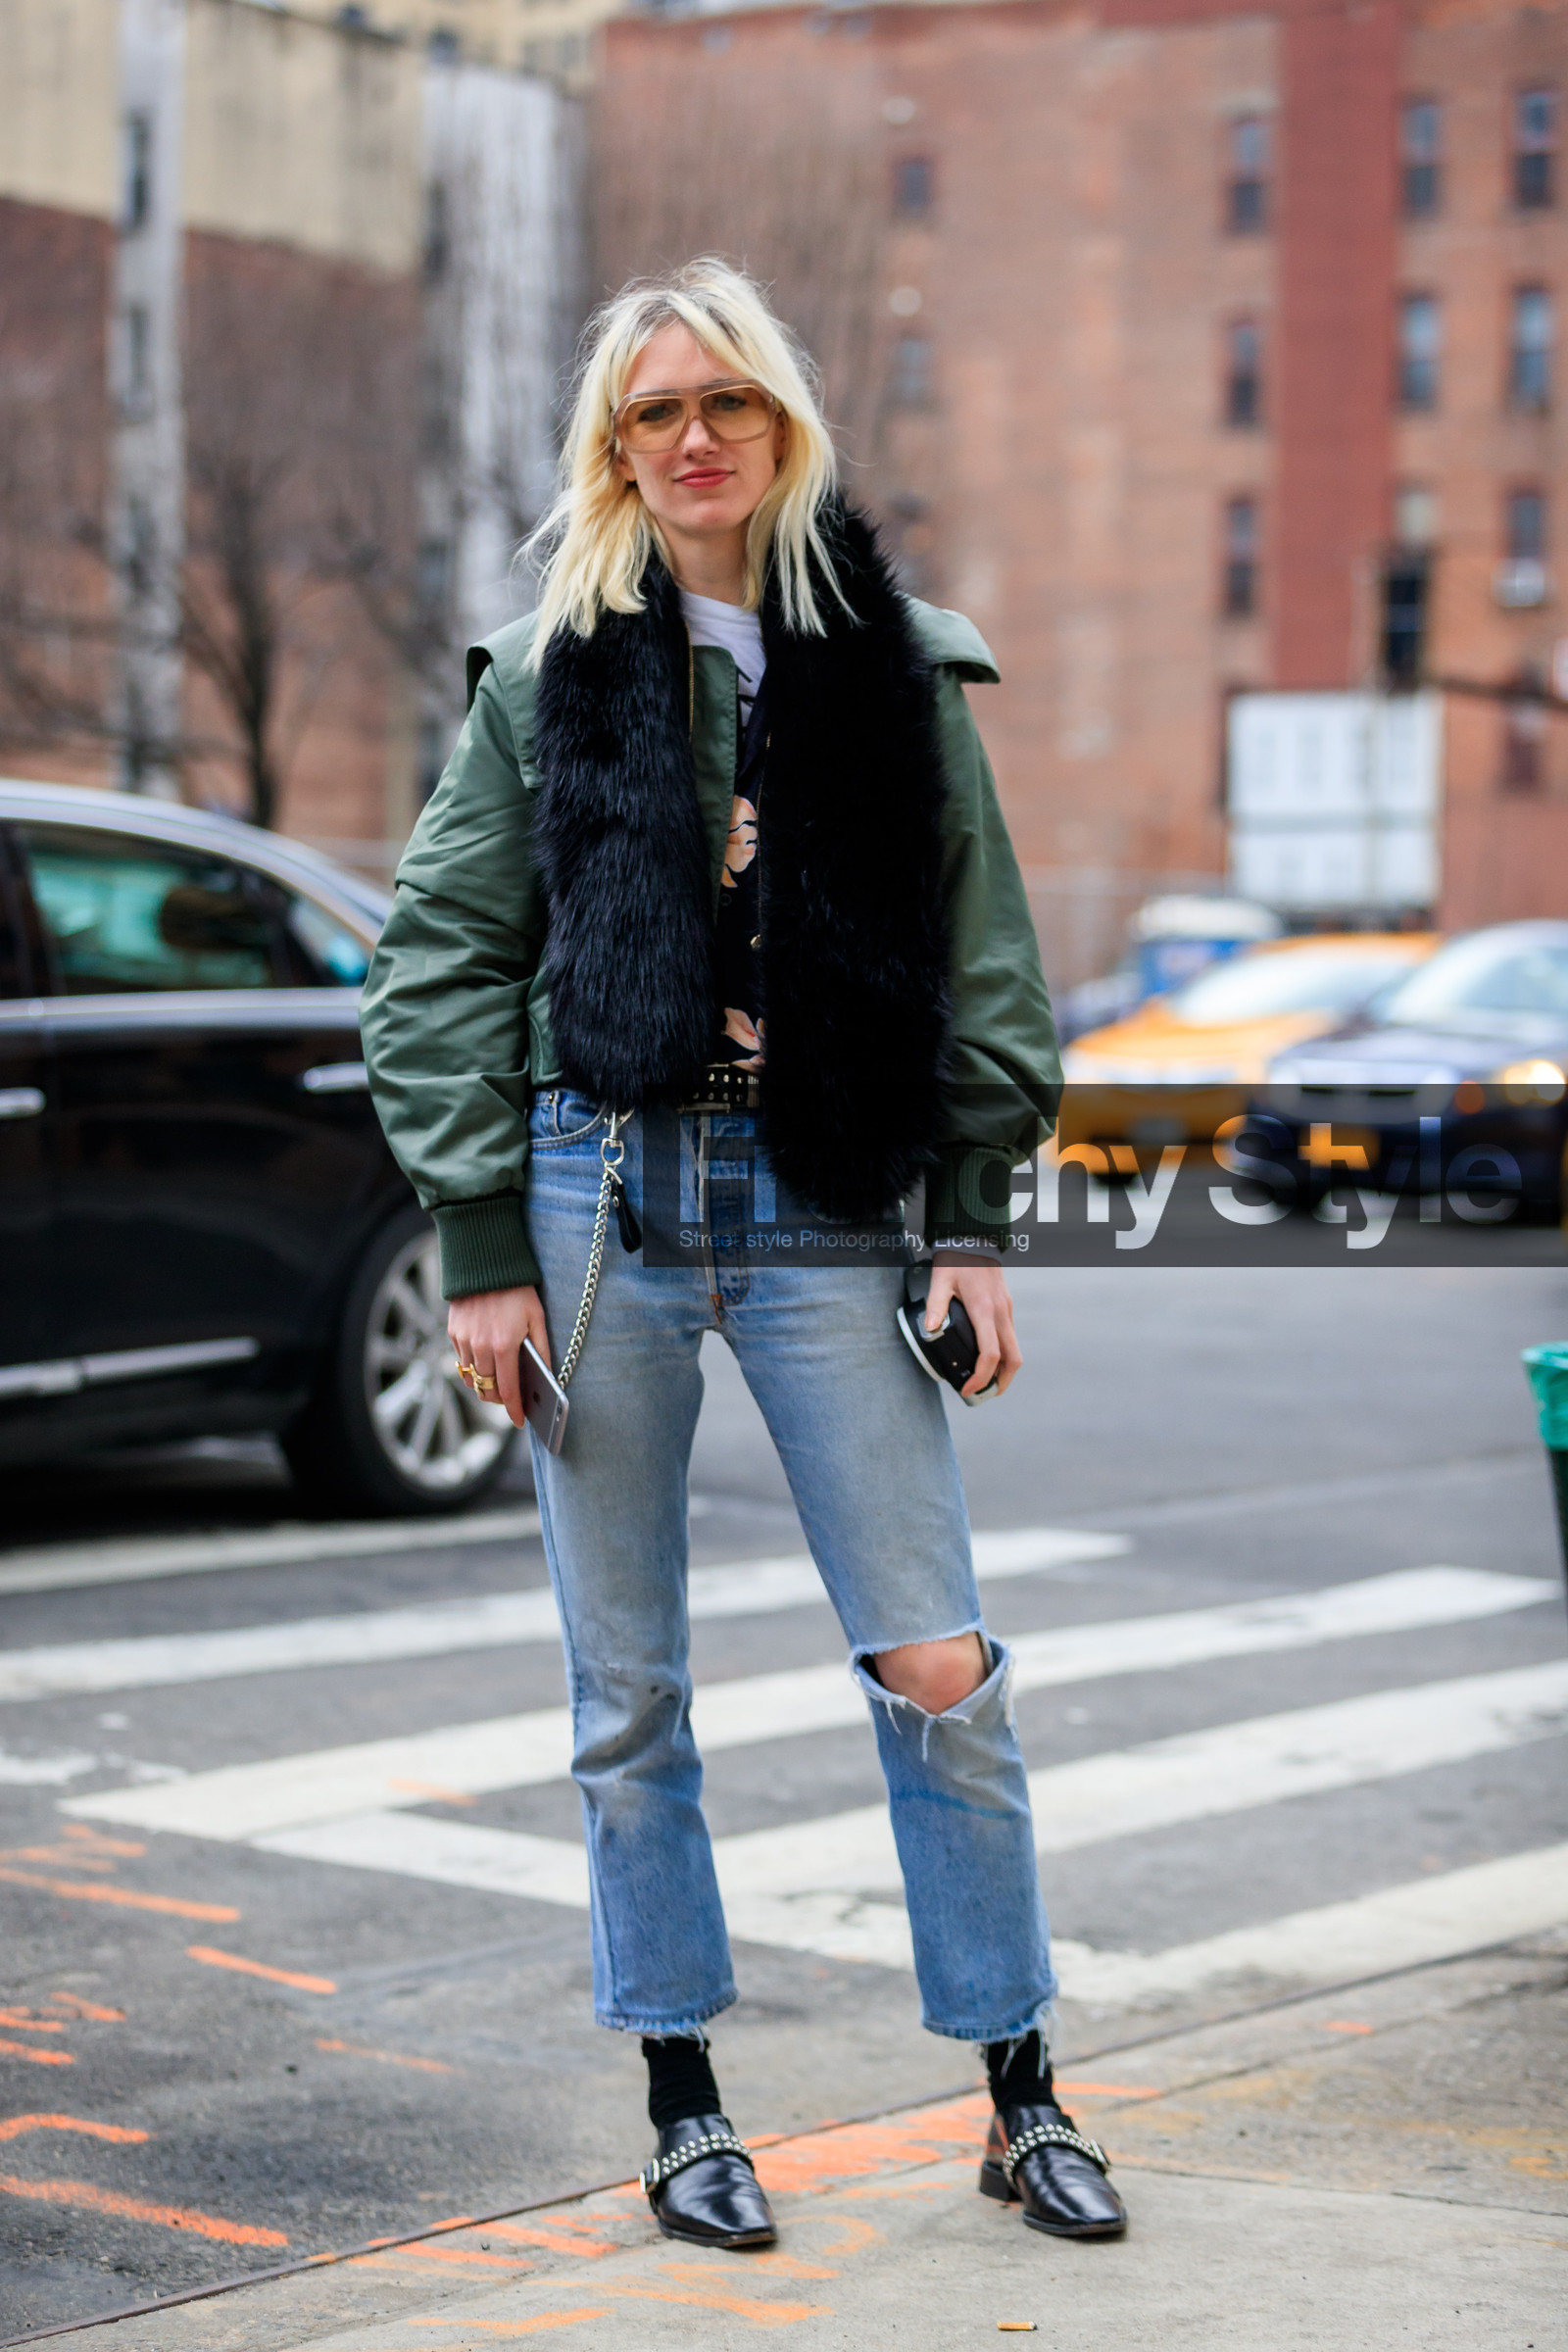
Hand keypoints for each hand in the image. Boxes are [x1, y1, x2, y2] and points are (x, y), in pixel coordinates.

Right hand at [448, 1285, 549, 1429]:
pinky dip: (472, 1368)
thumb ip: (542, 1349)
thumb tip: (548, 1377)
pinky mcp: (453, 1332)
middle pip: (487, 1389)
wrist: (486, 1263)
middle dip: (499, 1398)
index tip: (520, 1420)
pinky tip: (484, 1362)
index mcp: (504, 1346)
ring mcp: (463, 1341)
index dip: (514, 1409)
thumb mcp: (537, 1318)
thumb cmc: (518, 1291)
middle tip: (511, 1398)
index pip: (508, 1390)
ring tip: (497, 1381)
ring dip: (484, 1384)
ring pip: (472, 1378)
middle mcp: (480, 1347)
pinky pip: (461, 1361)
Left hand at [925, 1264, 1021, 1398]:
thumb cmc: (956, 1259)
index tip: (968, 1390)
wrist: (975, 1239)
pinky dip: (1004, 1355)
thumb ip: (935, 1305)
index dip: (981, 1377)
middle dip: (1002, 1382)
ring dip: (1005, 1371)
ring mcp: (1006, 1311)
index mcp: (984, 1310)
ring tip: (987, 1384)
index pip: (990, 1354)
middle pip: (1013, 1358)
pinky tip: (988, 1360)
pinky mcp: (1006, 1308)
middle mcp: (1000, 1313)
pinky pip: (1010, 1338)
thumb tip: (930, 1330)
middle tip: (984, 1395)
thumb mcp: (940, 1280)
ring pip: (1015, 1350)